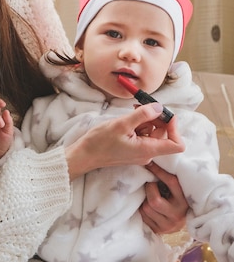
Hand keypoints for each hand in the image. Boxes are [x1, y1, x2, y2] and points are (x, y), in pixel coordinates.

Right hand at [64, 103, 184, 180]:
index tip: (162, 114)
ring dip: (147, 120)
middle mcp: (148, 153)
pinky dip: (139, 124)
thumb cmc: (100, 142)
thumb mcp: (121, 124)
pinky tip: (129, 119)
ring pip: (153, 133)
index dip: (174, 127)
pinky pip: (144, 135)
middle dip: (157, 118)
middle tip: (143, 107)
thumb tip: (159, 107)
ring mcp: (141, 152)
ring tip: (133, 112)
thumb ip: (142, 115)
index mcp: (148, 150)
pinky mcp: (134, 149)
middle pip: (165, 135)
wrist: (85, 155)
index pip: (177, 144)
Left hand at [140, 162, 188, 233]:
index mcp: (185, 201)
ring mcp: (167, 225)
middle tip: (151, 185)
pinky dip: (143, 209)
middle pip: (154, 200)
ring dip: (145, 201)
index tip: (150, 163)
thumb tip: (155, 159)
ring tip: (150, 197)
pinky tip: (148, 207)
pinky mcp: (158, 230)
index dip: (159, 171)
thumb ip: (171, 180)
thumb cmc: (174, 200)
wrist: (176, 223)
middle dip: (149, 190)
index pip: (171, 182)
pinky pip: (143, 216)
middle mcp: (177, 215)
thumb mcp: (177, 191)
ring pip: (147, 208)